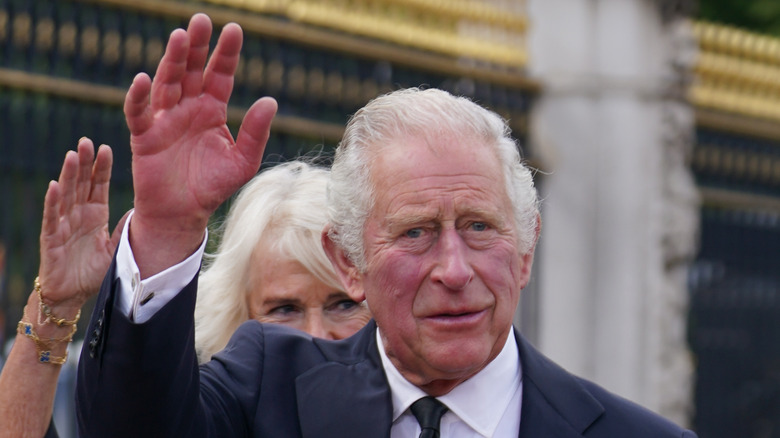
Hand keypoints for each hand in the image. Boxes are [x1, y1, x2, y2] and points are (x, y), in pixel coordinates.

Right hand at [37, 138, 124, 310]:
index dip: (101, 168)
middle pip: (81, 184)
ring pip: (66, 195)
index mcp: (95, 215)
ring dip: (69, 175)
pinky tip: (54, 185)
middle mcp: (79, 215)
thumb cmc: (94, 272)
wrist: (73, 296)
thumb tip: (143, 210)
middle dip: (84, 163)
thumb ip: (126, 230)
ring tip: (73, 155)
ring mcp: (63, 225)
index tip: (106, 148)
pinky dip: (52, 202)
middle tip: (86, 140)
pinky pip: (51, 218)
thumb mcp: (118, 248)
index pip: (98, 186)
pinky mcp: (51, 239)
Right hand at [124, 13, 276, 276]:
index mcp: (212, 110)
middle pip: (192, 70)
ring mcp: (165, 119)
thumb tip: (271, 100)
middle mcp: (188, 108)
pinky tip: (144, 78)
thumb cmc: (213, 187)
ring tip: (180, 37)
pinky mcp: (145, 135)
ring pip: (167, 82)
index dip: (225, 54)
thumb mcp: (242, 161)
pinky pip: (139, 112)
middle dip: (197, 46)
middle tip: (202, 21)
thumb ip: (255, 133)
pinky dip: (139, 96)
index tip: (233, 29)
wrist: (183, 214)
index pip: (220, 75)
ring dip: (172, 60)